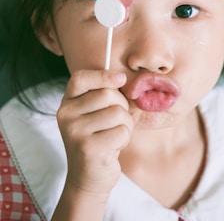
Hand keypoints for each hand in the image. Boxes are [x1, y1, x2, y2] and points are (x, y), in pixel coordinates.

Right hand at [56, 69, 132, 199]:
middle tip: (116, 122)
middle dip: (122, 106)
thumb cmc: (97, 139)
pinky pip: (122, 131)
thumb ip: (102, 93)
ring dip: (125, 124)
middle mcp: (66, 116)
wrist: (87, 178)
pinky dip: (125, 139)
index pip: (80, 78)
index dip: (103, 75)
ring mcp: (76, 132)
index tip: (121, 79)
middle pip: (107, 94)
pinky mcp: (90, 149)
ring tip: (114, 135)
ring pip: (118, 113)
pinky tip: (113, 147)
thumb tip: (120, 77)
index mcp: (66, 104)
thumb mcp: (94, 113)